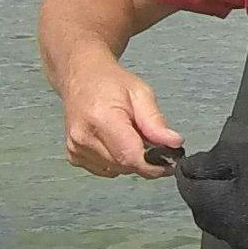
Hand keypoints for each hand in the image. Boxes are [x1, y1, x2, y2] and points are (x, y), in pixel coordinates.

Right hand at [59, 56, 182, 177]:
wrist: (81, 78)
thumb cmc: (110, 83)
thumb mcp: (140, 93)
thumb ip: (155, 121)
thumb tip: (173, 143)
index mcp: (101, 119)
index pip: (130, 157)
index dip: (152, 165)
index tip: (167, 163)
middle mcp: (84, 137)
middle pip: (124, 166)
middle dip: (143, 159)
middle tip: (148, 140)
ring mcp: (76, 148)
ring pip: (116, 170)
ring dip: (129, 160)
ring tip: (129, 136)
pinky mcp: (74, 155)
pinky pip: (104, 169)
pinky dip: (115, 161)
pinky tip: (114, 142)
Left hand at [173, 132, 247, 248]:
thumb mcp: (246, 153)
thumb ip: (211, 161)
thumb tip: (188, 168)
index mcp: (221, 209)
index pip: (190, 192)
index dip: (188, 176)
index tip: (190, 163)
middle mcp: (229, 233)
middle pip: (201, 212)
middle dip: (201, 193)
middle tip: (210, 173)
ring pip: (219, 225)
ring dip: (217, 207)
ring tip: (229, 186)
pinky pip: (239, 233)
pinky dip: (236, 218)